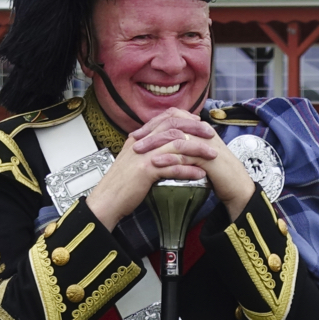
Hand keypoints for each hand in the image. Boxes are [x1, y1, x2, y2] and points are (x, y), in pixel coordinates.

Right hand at [83, 111, 254, 225]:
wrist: (106, 200)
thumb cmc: (121, 186)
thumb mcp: (134, 162)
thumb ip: (149, 153)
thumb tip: (166, 151)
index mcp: (140, 139)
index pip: (165, 120)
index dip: (184, 119)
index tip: (199, 124)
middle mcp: (142, 143)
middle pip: (173, 128)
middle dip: (195, 130)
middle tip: (212, 135)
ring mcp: (143, 155)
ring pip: (176, 145)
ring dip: (197, 150)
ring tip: (212, 156)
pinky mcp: (145, 170)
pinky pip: (172, 167)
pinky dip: (188, 170)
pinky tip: (200, 174)